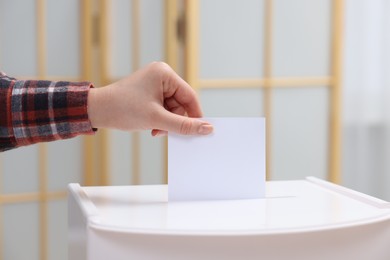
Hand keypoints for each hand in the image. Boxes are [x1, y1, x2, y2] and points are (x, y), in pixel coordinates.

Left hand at [87, 62, 212, 135]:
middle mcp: (161, 75)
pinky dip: (160, 120)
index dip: (195, 115)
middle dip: (174, 120)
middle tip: (165, 131)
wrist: (96, 111)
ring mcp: (154, 84)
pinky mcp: (149, 93)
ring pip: (172, 108)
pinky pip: (163, 108)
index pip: (189, 96)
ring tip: (155, 130)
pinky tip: (152, 127)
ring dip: (166, 122)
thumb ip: (183, 125)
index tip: (200, 131)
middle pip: (181, 103)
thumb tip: (207, 128)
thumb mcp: (156, 119)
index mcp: (164, 74)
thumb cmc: (123, 109)